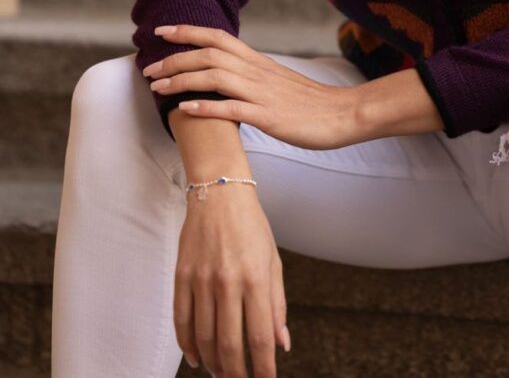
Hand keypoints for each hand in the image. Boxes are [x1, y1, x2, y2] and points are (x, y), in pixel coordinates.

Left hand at [143, 24, 360, 149]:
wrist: (342, 114)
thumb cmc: (309, 102)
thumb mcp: (277, 80)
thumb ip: (252, 75)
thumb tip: (226, 75)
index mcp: (257, 61)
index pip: (217, 36)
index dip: (187, 31)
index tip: (161, 31)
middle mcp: (256, 71)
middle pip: (209, 54)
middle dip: (174, 58)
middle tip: (148, 68)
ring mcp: (262, 93)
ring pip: (215, 77)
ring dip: (182, 80)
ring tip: (157, 87)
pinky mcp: (269, 116)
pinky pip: (233, 108)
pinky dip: (206, 106)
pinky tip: (185, 109)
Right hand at [175, 181, 289, 377]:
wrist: (219, 192)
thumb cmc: (252, 227)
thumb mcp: (273, 261)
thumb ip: (277, 305)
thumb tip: (282, 344)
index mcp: (256, 278)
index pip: (260, 337)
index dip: (263, 368)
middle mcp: (227, 281)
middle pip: (228, 344)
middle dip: (235, 373)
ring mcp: (201, 279)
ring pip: (203, 337)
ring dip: (212, 363)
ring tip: (220, 373)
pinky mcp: (182, 276)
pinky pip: (182, 320)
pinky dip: (187, 344)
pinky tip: (195, 357)